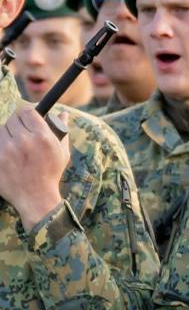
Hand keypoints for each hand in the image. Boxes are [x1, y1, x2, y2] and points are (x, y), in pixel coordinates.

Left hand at [0, 105, 71, 226]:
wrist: (36, 198)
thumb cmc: (51, 174)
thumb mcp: (61, 153)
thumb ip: (61, 131)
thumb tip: (62, 113)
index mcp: (43, 137)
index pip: (27, 111)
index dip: (27, 113)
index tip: (28, 117)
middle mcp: (24, 141)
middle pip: (13, 119)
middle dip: (18, 124)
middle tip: (22, 133)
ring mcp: (7, 150)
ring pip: (1, 129)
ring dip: (7, 134)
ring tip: (15, 146)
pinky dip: (2, 145)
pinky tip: (9, 154)